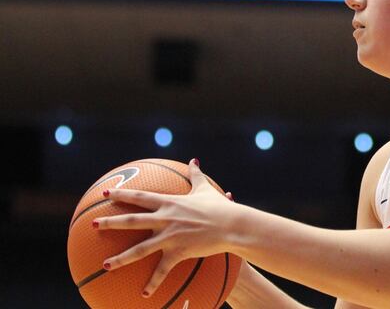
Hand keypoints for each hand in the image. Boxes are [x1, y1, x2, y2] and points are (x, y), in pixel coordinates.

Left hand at [94, 158, 237, 297]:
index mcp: (170, 202)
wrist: (233, 225)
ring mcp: (170, 236)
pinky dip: (153, 282)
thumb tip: (194, 160)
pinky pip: (163, 270)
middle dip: (109, 222)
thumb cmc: (221, 206)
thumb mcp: (206, 189)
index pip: (140, 197)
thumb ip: (196, 175)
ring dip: (121, 257)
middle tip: (92, 224)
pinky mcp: (178, 252)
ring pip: (140, 249)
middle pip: (131, 221)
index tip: (106, 193)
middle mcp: (165, 219)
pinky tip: (144, 294)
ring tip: (105, 265)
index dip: (122, 194)